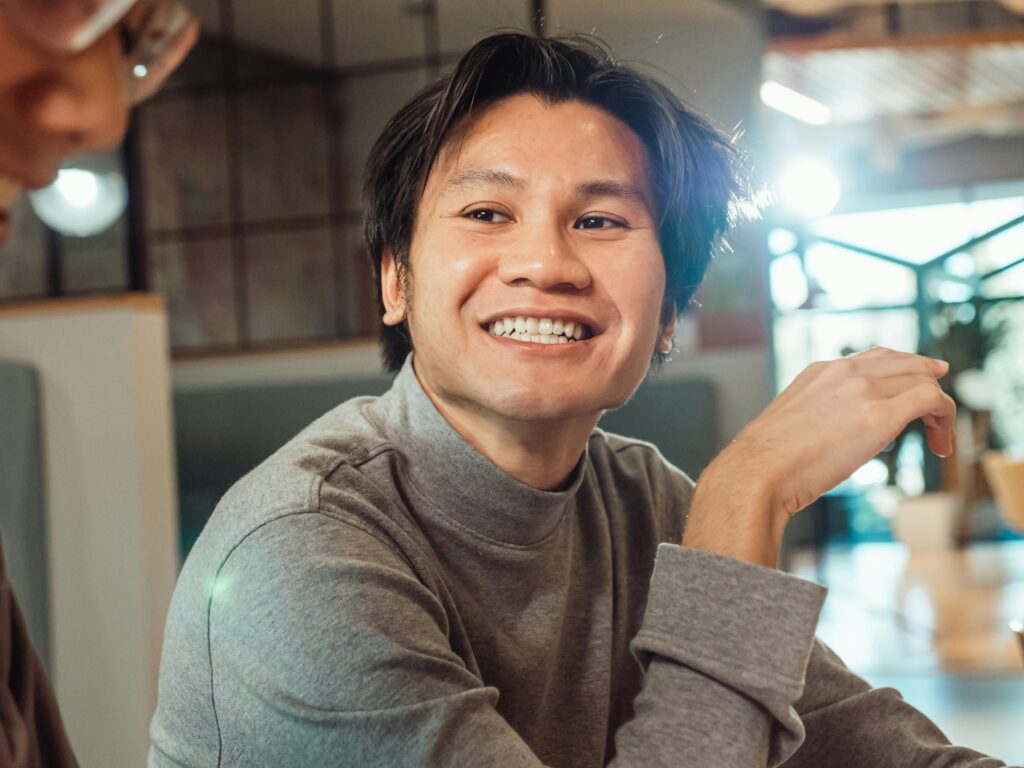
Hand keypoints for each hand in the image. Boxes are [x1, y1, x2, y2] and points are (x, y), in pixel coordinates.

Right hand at [683, 347, 956, 567]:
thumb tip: (820, 442)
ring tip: (938, 438)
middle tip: (936, 415)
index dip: (903, 368)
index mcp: (818, 371)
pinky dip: (945, 417)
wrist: (759, 470)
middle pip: (905, 362)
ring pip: (924, 377)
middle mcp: (844, 371)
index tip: (919, 383)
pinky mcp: (882, 413)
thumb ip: (811, 421)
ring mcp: (864, 388)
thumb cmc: (765, 462)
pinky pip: (932, 399)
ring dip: (938, 406)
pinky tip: (940, 444)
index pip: (874, 358)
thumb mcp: (789, 426)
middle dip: (928, 384)